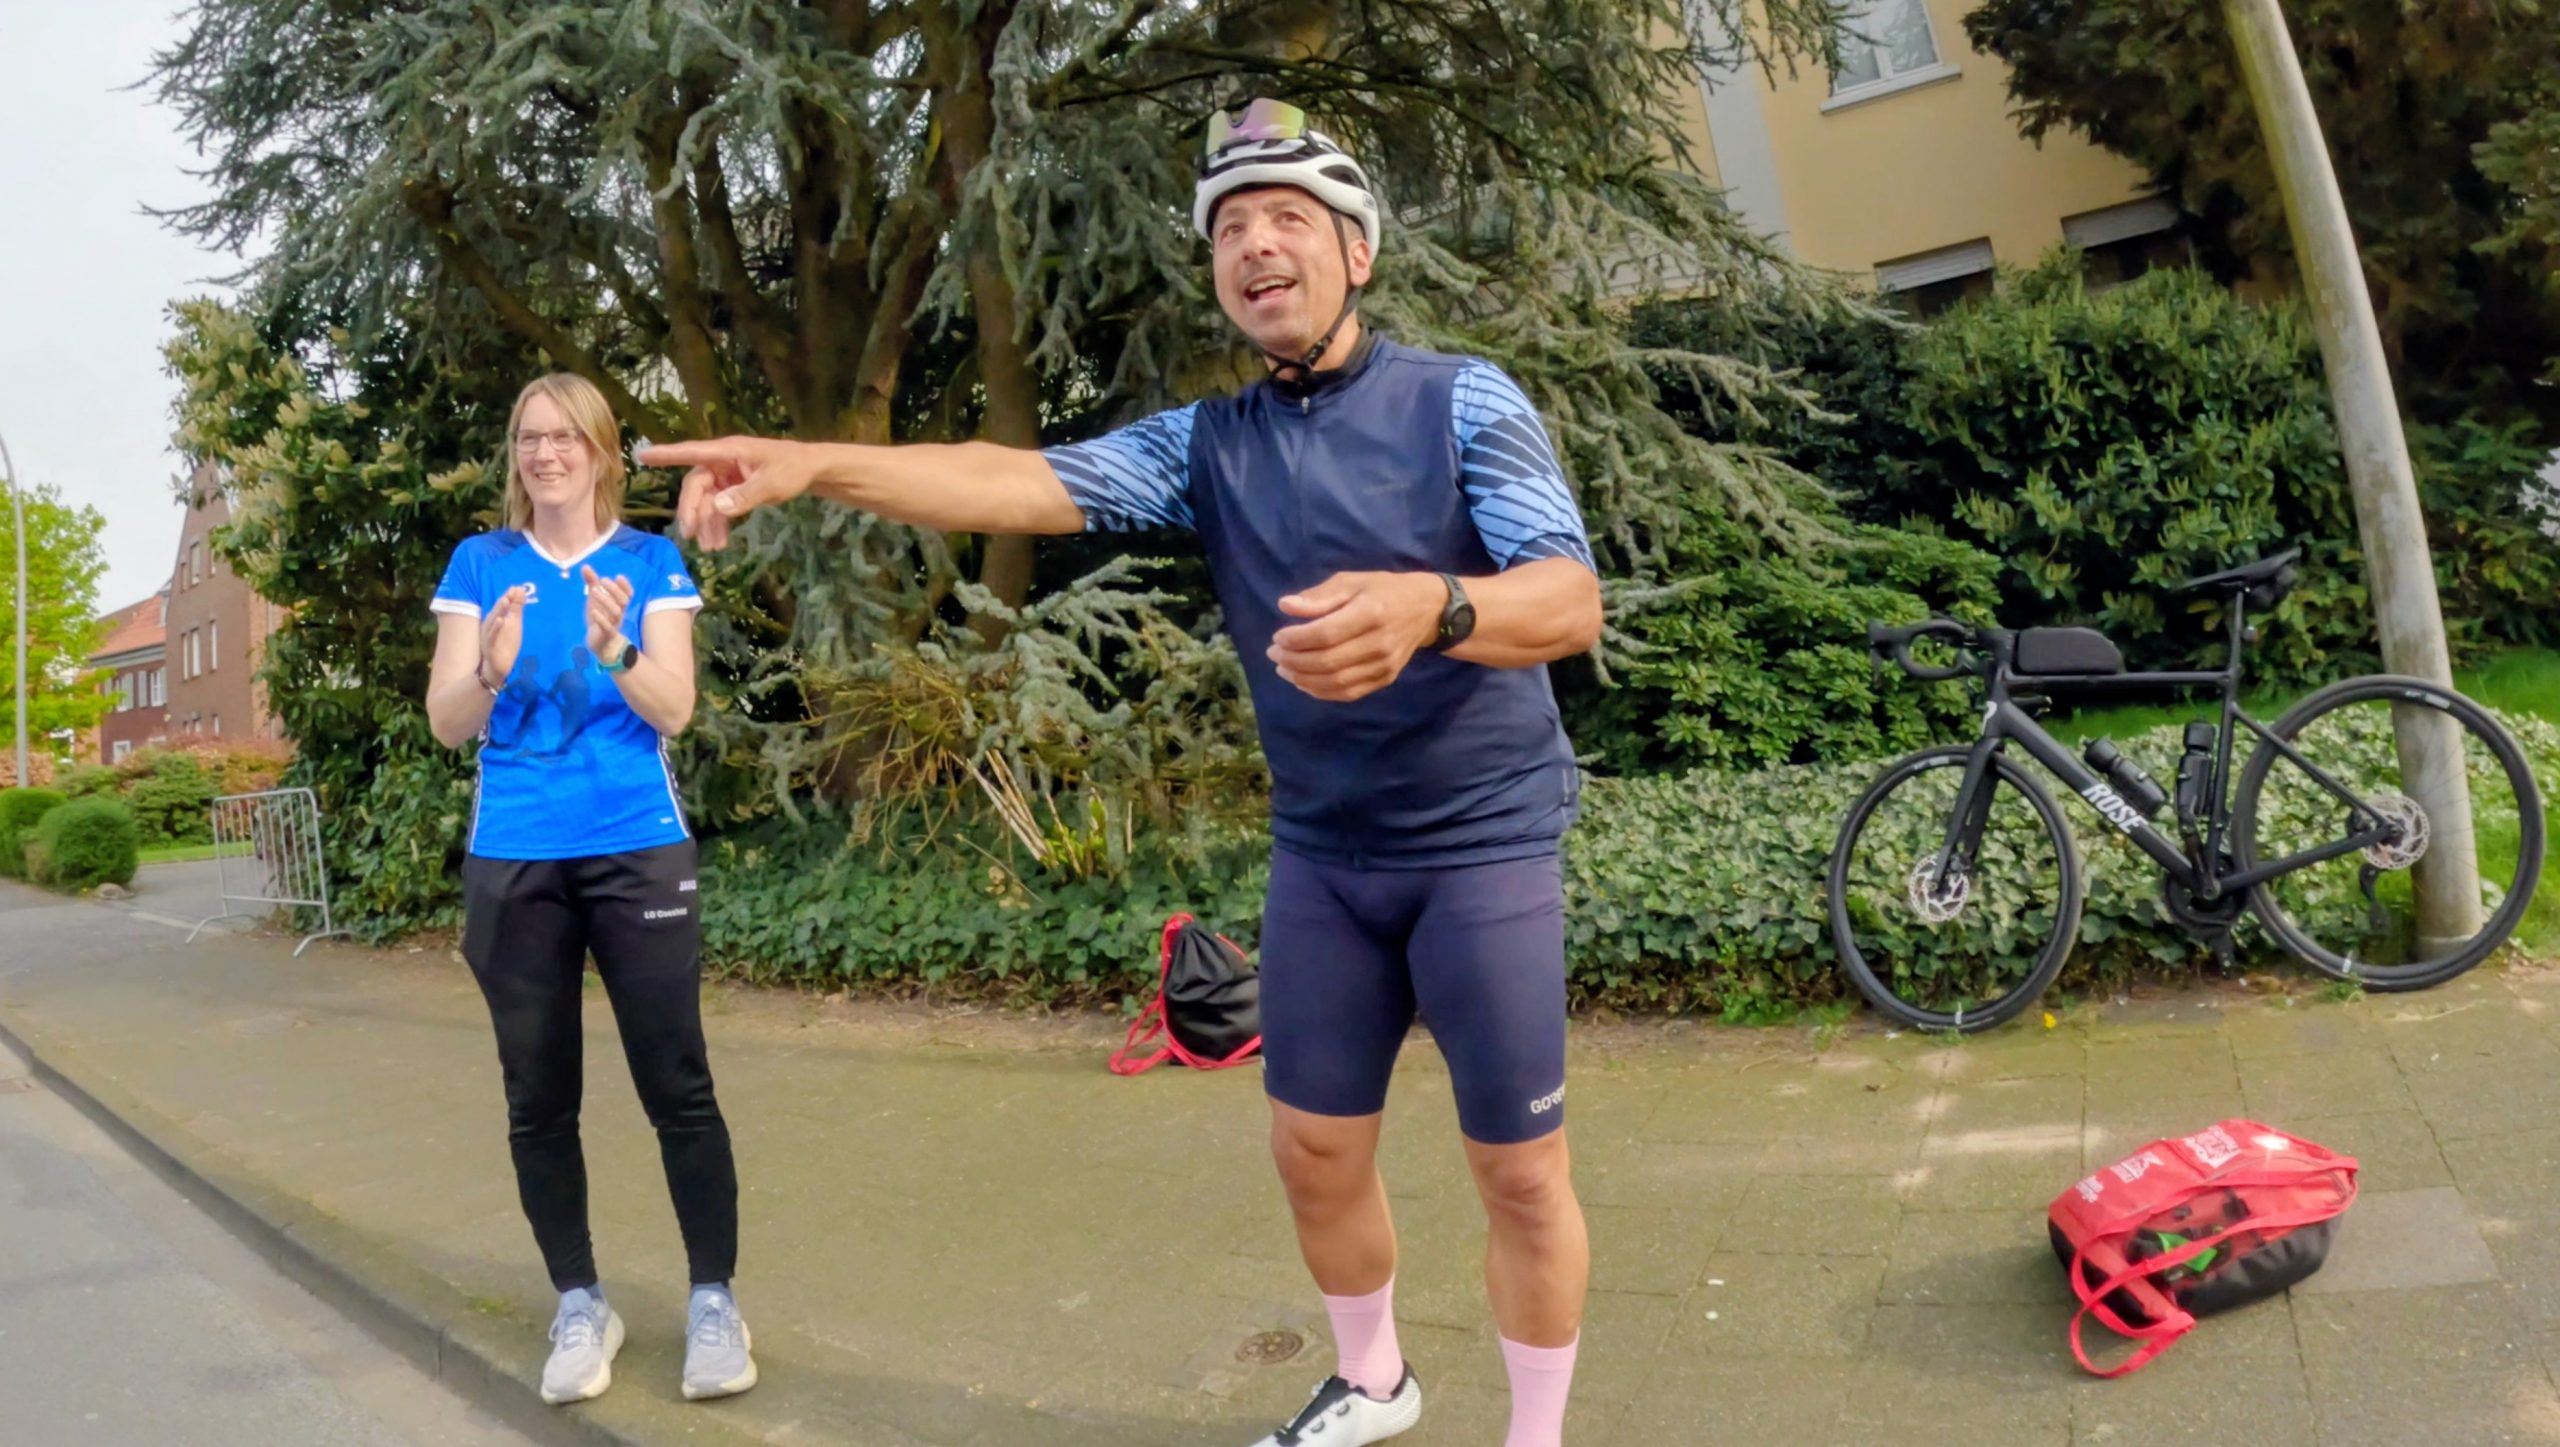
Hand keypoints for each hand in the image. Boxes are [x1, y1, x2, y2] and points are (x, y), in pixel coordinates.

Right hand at [480, 585, 527, 686]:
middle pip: (497, 611)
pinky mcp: (490, 645)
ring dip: (499, 611)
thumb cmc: (505, 643)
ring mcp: (489, 635)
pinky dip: (496, 628)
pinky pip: (492, 635)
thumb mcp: (514, 624)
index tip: (517, 587)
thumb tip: (520, 590)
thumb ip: (516, 608)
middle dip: (505, 600)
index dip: (509, 597)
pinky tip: (500, 620)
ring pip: (493, 621)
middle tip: (512, 590)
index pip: (503, 606)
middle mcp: (491, 625)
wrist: (498, 666)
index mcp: (497, 620)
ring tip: (505, 600)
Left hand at [581, 565, 635, 659]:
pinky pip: (607, 627)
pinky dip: (601, 619)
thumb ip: (592, 583)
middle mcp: (618, 613)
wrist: (599, 642)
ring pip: (616, 612)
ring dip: (606, 600)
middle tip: (602, 580)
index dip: (625, 586)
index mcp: (618, 604)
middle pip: (624, 601)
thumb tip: (585, 566)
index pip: (628, 594)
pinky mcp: (606, 634)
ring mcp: (613, 624)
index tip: (618, 576)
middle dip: (614, 589)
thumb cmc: (599, 617)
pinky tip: (594, 611)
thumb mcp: (595, 599)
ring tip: (594, 591)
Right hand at [639, 436, 820, 550]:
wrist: (811, 471)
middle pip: (697, 485)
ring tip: (710, 547)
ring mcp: (727, 476)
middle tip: (691, 535)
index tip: (643, 456)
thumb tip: (718, 507)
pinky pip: (718, 507)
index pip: (692, 452)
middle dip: (693, 510)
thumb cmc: (793, 468)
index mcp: (729, 452)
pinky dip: (717, 524)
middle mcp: (723, 462)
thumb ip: (747, 495)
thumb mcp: (773, 483)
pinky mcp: (733, 489)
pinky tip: (719, 543)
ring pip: (706, 501)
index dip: (667, 455)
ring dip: (706, 523)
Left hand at [1267, 571, 1445, 701]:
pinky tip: (1303, 681)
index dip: (1296, 639)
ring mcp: (1384, 665)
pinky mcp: (1385, 679)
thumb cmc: (1383, 590)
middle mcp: (1379, 643)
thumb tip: (1285, 606)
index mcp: (1371, 612)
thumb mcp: (1352, 581)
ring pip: (1335, 682)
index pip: (1325, 634)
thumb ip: (1319, 596)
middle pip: (1327, 661)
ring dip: (1302, 679)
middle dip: (1293, 661)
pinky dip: (1320, 691)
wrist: (1426, 609)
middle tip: (1274, 654)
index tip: (1278, 636)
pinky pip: (1348, 693)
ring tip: (1283, 668)